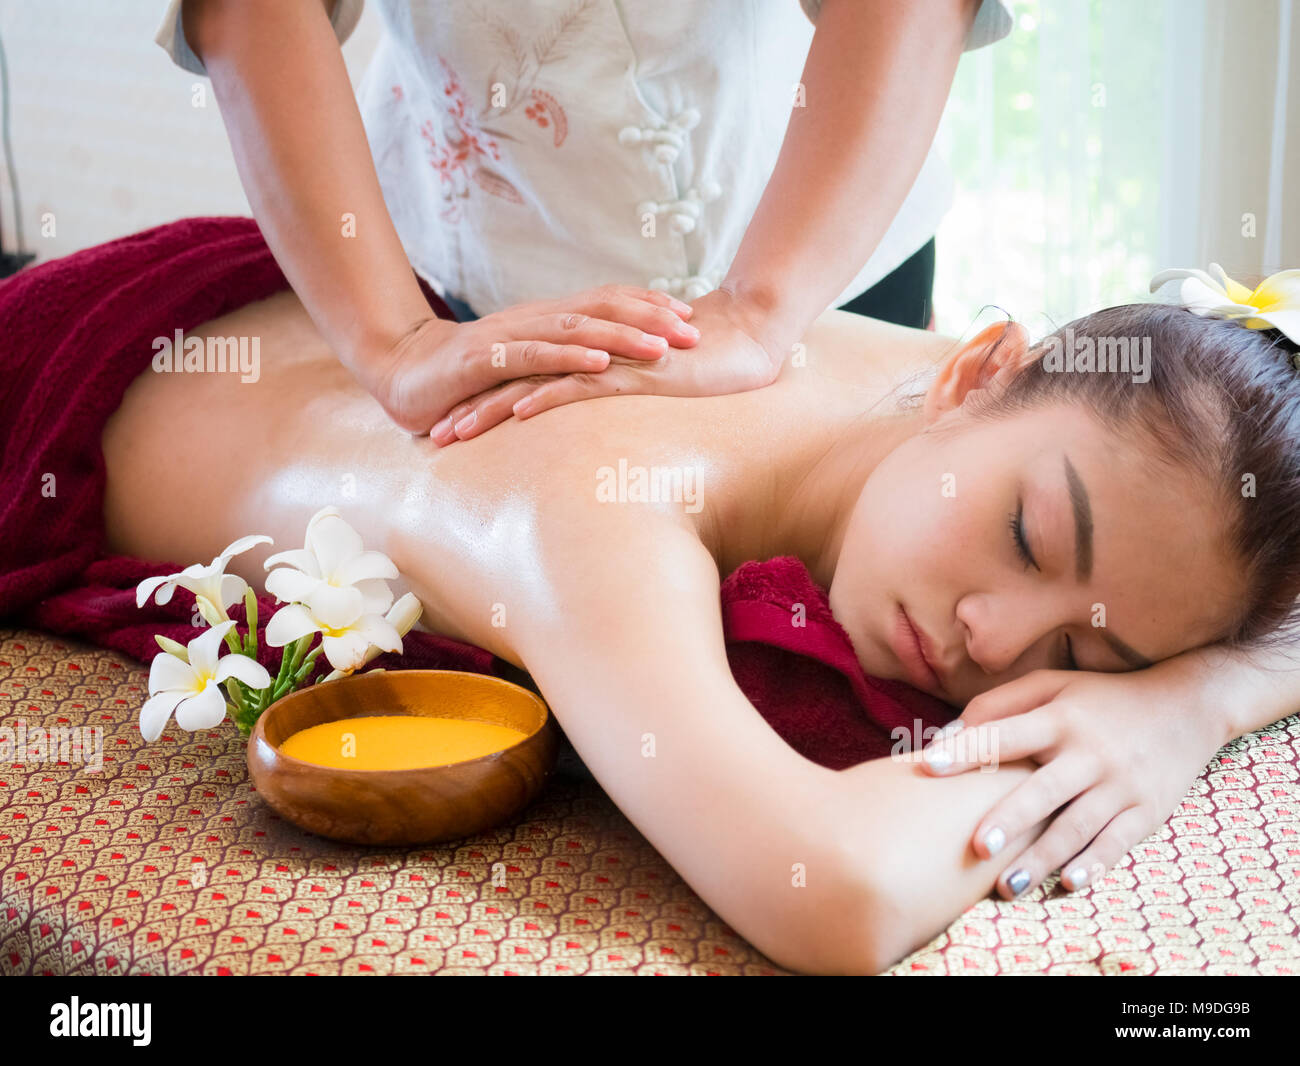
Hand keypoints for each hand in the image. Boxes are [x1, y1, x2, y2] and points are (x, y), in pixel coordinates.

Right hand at [367, 285, 699, 435]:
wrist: (401, 373)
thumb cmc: (465, 376)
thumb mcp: (524, 368)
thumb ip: (560, 364)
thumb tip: (607, 370)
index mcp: (546, 319)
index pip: (606, 303)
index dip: (649, 306)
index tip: (691, 317)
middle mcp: (534, 319)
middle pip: (601, 308)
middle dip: (650, 318)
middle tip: (695, 332)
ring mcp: (510, 337)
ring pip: (575, 328)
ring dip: (621, 335)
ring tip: (662, 346)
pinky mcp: (486, 361)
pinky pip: (535, 356)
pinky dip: (570, 357)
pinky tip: (601, 364)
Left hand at [434, 285, 792, 443]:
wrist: (745, 340)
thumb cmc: (700, 369)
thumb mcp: (644, 392)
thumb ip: (614, 400)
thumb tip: (592, 424)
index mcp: (584, 362)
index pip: (522, 381)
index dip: (483, 402)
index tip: (450, 426)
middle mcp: (586, 358)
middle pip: (512, 382)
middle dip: (469, 409)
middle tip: (432, 435)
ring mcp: (606, 363)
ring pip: (533, 384)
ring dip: (490, 410)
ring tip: (453, 435)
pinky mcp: (630, 372)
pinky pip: (579, 386)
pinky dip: (546, 398)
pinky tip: (515, 416)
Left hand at [918, 667, 1224, 899]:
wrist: (1186, 706)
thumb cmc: (1100, 699)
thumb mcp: (1053, 685)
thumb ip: (1000, 704)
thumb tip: (950, 733)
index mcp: (1060, 718)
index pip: (1006, 735)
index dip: (967, 751)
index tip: (928, 767)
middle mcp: (1090, 752)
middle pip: (1044, 790)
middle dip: (1010, 820)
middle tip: (976, 847)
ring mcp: (1121, 784)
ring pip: (1077, 827)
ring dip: (1043, 858)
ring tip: (1008, 886)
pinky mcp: (1147, 810)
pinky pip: (1118, 843)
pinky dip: (1095, 864)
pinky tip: (1069, 883)